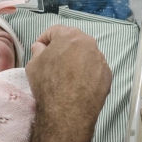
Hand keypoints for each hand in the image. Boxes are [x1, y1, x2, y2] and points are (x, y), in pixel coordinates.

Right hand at [26, 26, 111, 141]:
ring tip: (67, 76)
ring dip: (77, 60)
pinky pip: (95, 69)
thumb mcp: (33, 64)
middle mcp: (89, 43)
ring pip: (86, 55)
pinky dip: (87, 73)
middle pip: (74, 41)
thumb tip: (41, 47)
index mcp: (70, 35)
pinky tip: (78, 85)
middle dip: (63, 48)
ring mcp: (101, 59)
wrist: (68, 111)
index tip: (39, 50)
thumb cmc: (48, 84)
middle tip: (53, 62)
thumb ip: (38, 51)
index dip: (44, 39)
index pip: (55, 30)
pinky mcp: (108, 75)